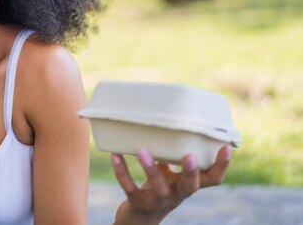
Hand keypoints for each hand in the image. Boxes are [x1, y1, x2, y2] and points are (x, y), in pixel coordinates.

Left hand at [112, 146, 230, 224]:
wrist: (139, 219)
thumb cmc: (158, 189)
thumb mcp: (170, 175)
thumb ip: (172, 156)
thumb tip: (173, 125)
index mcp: (187, 186)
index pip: (212, 180)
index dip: (221, 166)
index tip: (225, 147)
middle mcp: (176, 195)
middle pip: (190, 186)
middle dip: (191, 172)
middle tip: (190, 156)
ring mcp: (157, 201)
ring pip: (158, 187)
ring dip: (150, 168)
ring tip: (142, 150)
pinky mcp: (137, 202)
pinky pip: (129, 187)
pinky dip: (121, 171)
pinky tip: (115, 155)